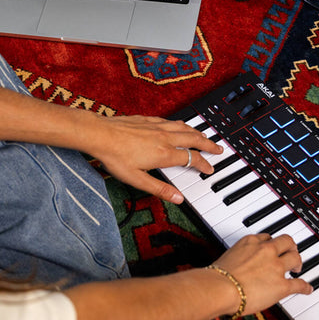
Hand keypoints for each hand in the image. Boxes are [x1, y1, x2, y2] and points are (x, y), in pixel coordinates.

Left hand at [86, 115, 221, 202]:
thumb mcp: (137, 180)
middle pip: (194, 139)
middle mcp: (164, 138)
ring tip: (205, 136)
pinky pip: (171, 121)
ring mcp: (157, 127)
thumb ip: (159, 189)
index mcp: (164, 154)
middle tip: (219, 148)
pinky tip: (180, 125)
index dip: (203, 165)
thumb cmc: (115, 157)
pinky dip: (181, 124)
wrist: (99, 134)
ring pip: (184, 128)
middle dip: (209, 144)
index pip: (191, 159)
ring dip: (198, 132)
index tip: (209, 169)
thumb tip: (179, 199)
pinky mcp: (148, 120)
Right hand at [211, 233, 313, 313]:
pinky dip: (305, 287)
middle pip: (286, 242)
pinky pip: (298, 284)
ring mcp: (276, 267)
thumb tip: (235, 267)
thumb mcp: (226, 257)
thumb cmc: (217, 277)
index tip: (272, 246)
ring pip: (295, 258)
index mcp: (250, 242)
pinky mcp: (281, 285)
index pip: (267, 237)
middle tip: (291, 252)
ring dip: (298, 262)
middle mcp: (266, 251)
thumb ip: (236, 258)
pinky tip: (307, 288)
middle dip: (290, 247)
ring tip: (297, 267)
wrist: (220, 288)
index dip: (271, 243)